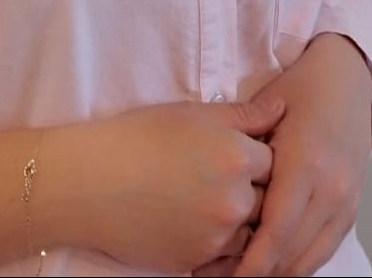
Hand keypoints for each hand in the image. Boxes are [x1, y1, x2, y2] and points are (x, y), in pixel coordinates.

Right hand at [80, 84, 286, 274]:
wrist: (89, 182)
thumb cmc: (138, 137)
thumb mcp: (191, 114)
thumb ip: (244, 115)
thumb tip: (282, 110)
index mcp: (237, 156)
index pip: (274, 160)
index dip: (255, 155)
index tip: (236, 152)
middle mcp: (235, 199)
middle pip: (267, 198)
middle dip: (252, 189)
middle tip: (218, 176)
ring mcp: (218, 236)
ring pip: (249, 230)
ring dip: (237, 218)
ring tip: (203, 200)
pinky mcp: (198, 261)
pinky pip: (224, 254)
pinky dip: (214, 240)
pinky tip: (190, 220)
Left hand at [231, 34, 371, 276]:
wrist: (347, 79)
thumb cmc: (299, 89)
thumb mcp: (264, 111)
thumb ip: (242, 149)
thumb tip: (211, 190)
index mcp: (305, 164)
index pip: (276, 232)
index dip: (250, 264)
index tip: (225, 276)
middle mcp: (332, 189)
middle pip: (293, 254)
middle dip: (257, 274)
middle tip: (220, 277)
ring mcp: (347, 201)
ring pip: (310, 260)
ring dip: (278, 273)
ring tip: (241, 275)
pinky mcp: (352, 208)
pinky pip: (324, 250)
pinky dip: (297, 263)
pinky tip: (271, 264)